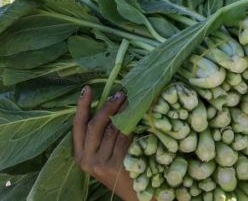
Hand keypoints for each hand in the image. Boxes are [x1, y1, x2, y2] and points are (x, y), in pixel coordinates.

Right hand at [74, 86, 138, 200]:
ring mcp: (100, 163)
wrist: (133, 191)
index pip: (78, 126)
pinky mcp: (115, 165)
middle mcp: (87, 159)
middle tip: (120, 94)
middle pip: (95, 125)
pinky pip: (124, 138)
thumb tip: (113, 101)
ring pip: (112, 130)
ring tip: (132, 102)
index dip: (82, 106)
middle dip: (108, 106)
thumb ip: (103, 133)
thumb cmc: (120, 167)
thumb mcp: (104, 152)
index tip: (87, 89)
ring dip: (123, 113)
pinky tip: (137, 119)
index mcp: (81, 154)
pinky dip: (131, 127)